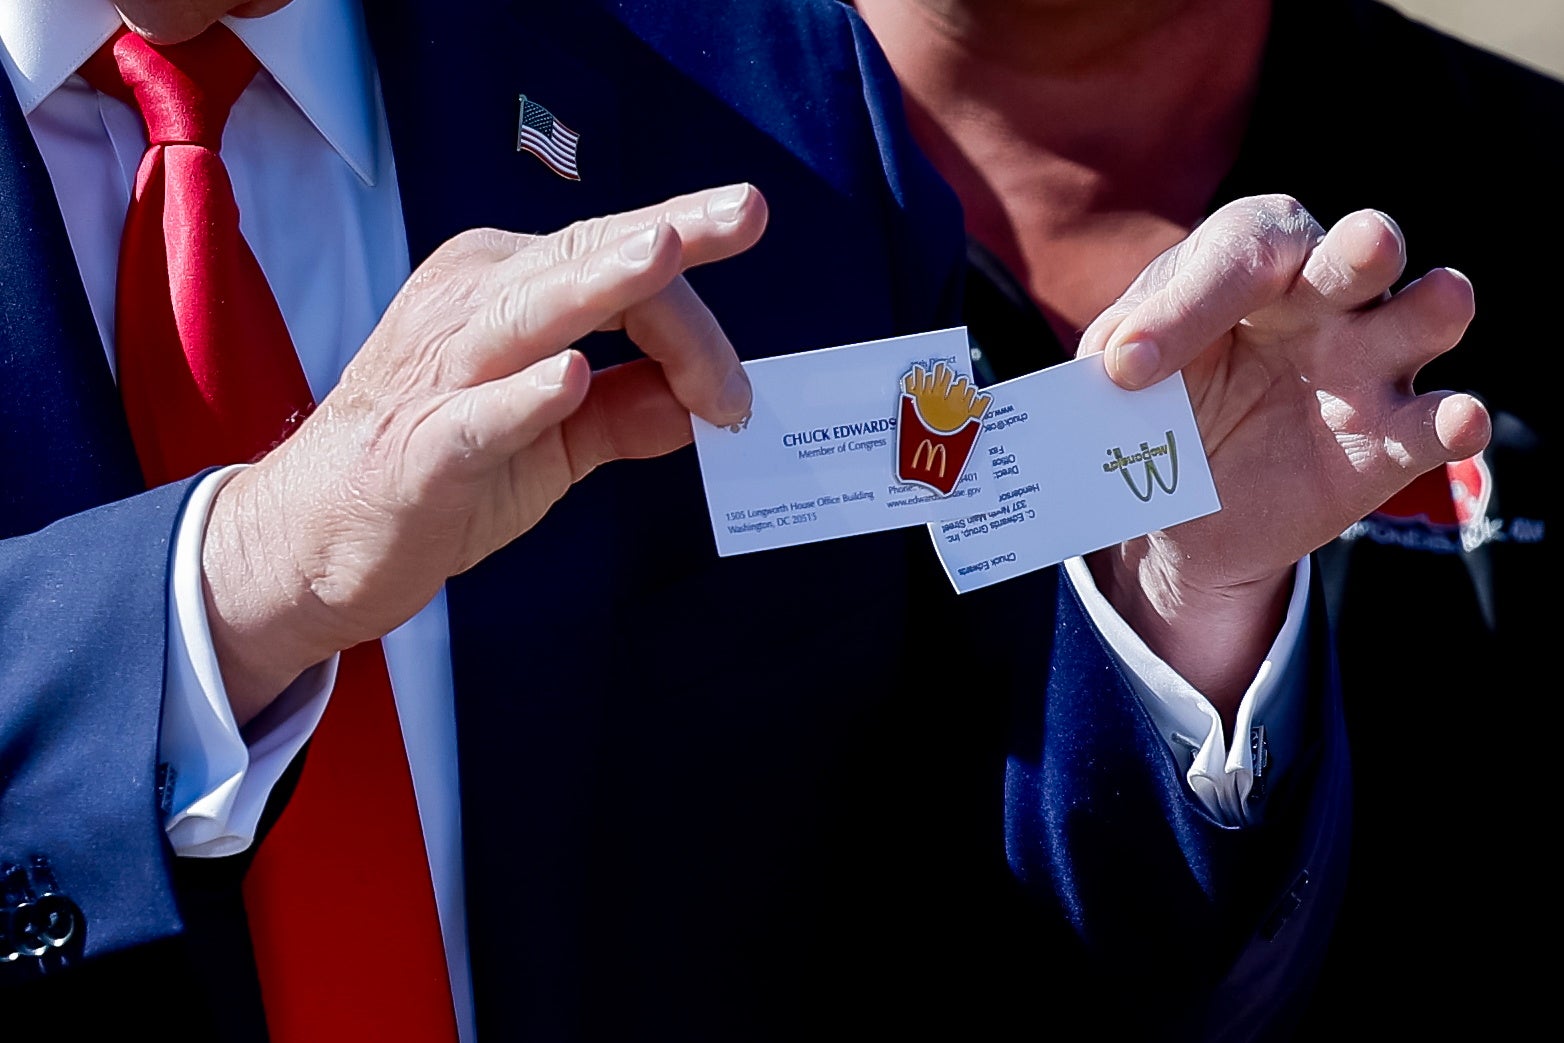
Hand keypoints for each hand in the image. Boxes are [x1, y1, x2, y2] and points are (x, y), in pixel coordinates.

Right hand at [203, 184, 767, 721]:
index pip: (617, 269)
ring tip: (663, 252)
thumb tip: (708, 402)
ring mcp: (439, 372)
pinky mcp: (419, 446)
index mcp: (504, 291)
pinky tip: (570, 376)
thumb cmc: (439, 471)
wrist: (317, 540)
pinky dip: (524, 396)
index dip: (694, 321)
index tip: (736, 393)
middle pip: (584, 262)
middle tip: (745, 214)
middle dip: (672, 241)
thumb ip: (628, 414)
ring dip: (601, 282)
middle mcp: (470, 307)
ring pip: (531, 311)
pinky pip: (478, 415)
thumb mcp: (553, 440)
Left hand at [1079, 194, 1489, 721]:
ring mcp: (1368, 363)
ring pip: (1426, 313)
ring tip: (1439, 302)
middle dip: (1367, 246)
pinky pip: (1436, 423)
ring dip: (1435, 306)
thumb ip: (1116, 349)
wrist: (1174, 490)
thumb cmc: (1157, 389)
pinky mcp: (1390, 440)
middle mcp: (1327, 293)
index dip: (1183, 307)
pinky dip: (1453, 420)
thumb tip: (1115, 360)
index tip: (1120, 369)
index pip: (1237, 257)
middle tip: (1362, 248)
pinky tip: (1455, 420)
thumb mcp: (1119, 363)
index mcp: (1252, 257)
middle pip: (1362, 250)